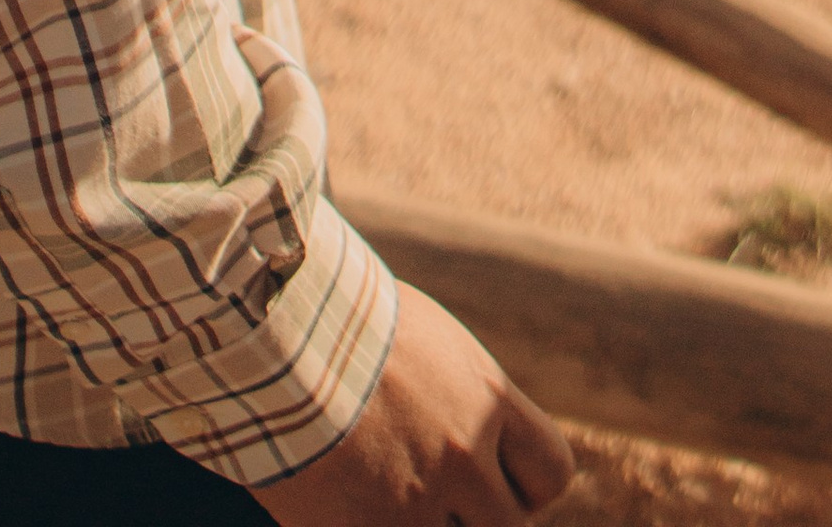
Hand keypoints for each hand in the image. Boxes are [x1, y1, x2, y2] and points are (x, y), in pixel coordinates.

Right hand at [250, 284, 572, 522]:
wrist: (279, 340)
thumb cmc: (349, 325)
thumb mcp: (431, 346)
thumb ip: (465, 397)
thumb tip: (478, 433)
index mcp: (487, 400)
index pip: (552, 474)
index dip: (526, 487)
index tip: (498, 480)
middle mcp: (462, 457)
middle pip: (505, 526)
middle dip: (480, 518)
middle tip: (446, 501)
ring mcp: (411, 504)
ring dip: (427, 525)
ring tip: (389, 495)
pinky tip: (353, 513)